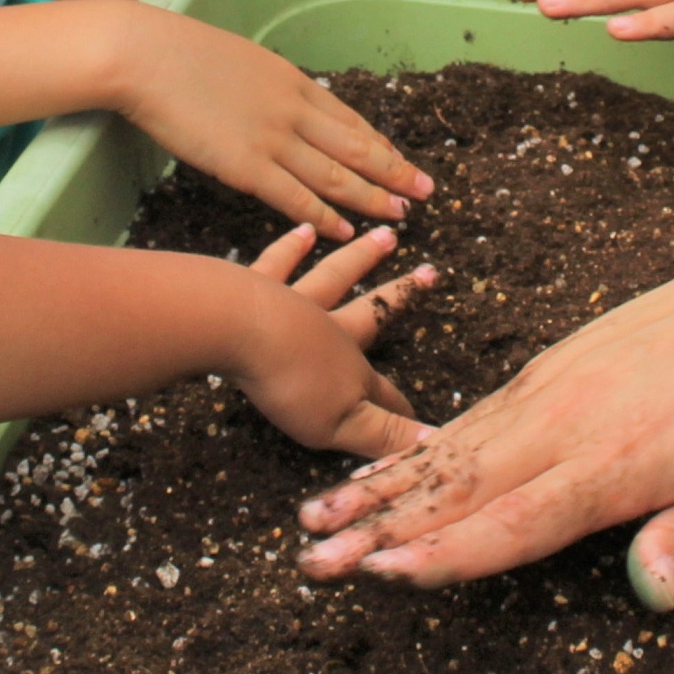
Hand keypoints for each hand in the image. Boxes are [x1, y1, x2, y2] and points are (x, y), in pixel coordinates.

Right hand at [111, 6, 433, 238]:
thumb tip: (280, 101)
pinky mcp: (245, 166)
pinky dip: (325, 216)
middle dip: (395, 172)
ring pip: (336, 176)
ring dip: (372, 197)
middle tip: (427, 191)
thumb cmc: (179, 55)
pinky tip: (346, 230)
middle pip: (357, 148)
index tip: (404, 162)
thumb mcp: (240, 61)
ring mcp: (272, 138)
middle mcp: (293, 110)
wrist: (145, 55)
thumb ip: (266, 87)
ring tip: (400, 214)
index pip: (350, 120)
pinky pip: (296, 198)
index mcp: (292, 81)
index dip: (381, 146)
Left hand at [224, 250, 430, 461]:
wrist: (238, 328)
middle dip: (401, 296)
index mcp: (347, 370)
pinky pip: (278, 262)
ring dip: (360, 257)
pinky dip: (291, 247)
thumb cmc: (288, 382)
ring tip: (384, 235)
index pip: (384, 395)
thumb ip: (386, 435)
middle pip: (371, 313)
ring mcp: (294, 302)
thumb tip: (436, 443)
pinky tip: (304, 231)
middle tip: (430, 270)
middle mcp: (328, 329)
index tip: (427, 407)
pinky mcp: (256, 285)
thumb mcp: (341, 424)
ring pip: (334, 276)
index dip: (403, 408)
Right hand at [291, 253, 673, 600]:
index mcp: (614, 463)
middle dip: (379, 526)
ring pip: (449, 447)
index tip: (383, 572)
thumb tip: (652, 596)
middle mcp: (565, 425)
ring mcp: (548, 391)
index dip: (448, 552)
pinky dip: (416, 447)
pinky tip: (381, 470)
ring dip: (379, 486)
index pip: (515, 520)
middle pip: (458, 485)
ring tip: (313, 517)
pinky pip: (469, 418)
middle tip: (311, 560)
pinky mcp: (545, 370)